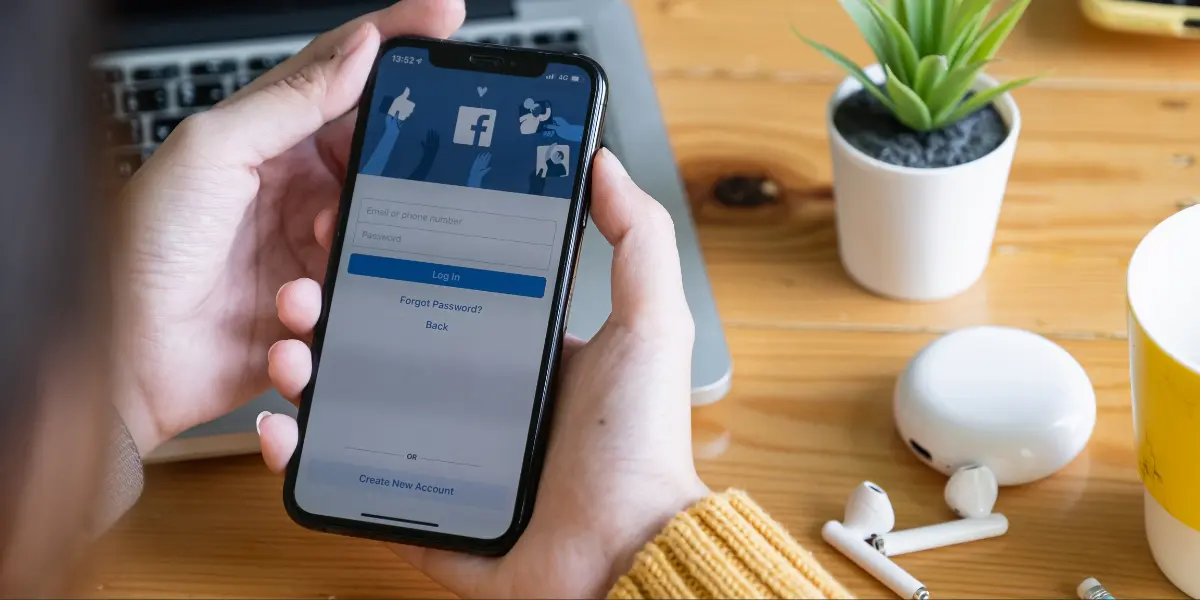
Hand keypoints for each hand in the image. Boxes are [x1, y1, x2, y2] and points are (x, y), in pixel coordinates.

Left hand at [112, 0, 465, 456]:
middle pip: (377, 167)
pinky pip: (353, 309)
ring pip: (377, 245)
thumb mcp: (213, 151)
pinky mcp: (314, 313)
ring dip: (344, 266)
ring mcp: (308, 254)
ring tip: (297, 286)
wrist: (122, 359)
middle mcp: (296, 193)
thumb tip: (363, 49)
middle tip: (369, 207)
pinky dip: (325, 319)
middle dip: (388, 187)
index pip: (346, 78)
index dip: (396, 46)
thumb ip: (292, 99)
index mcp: (271, 141)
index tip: (447, 21)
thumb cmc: (141, 248)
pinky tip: (285, 324)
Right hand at [258, 149, 709, 597]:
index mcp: (518, 355)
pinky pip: (345, 481)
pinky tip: (282, 427)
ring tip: (289, 351)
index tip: (356, 224)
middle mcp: (475, 401)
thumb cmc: (638, 446)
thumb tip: (604, 164)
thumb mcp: (649, 326)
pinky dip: (304, 457)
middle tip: (303, 288)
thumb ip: (637, 240)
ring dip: (308, 374)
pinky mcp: (416, 512)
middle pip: (384, 344)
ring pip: (352, 406)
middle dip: (334, 312)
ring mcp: (439, 457)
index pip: (442, 292)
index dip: (394, 259)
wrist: (622, 557)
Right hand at [542, 117, 582, 141]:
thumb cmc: (564, 129)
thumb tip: (544, 125)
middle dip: (545, 125)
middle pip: (550, 123)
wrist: (570, 134)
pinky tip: (545, 134)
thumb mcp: (557, 128)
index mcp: (557, 119)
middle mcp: (557, 122)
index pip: (550, 118)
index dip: (545, 120)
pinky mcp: (558, 131)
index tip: (540, 121)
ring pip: (551, 127)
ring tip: (541, 131)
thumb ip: (550, 126)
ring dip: (547, 129)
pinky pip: (552, 131)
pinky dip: (550, 132)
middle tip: (539, 127)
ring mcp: (557, 127)